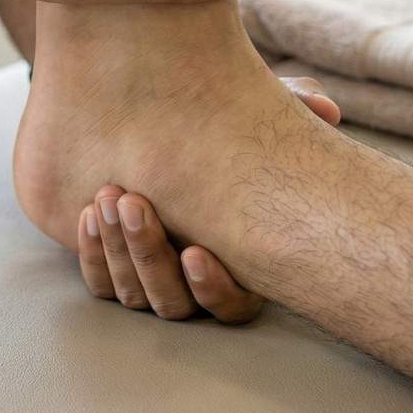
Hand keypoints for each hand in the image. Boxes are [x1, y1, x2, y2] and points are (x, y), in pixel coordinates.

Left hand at [77, 78, 340, 320]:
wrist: (151, 117)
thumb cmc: (219, 123)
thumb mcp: (252, 110)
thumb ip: (291, 105)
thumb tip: (326, 108)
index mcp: (241, 264)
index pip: (234, 306)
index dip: (215, 289)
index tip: (196, 252)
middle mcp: (194, 282)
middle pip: (174, 303)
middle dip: (150, 256)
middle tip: (132, 202)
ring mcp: (151, 276)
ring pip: (133, 294)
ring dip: (118, 252)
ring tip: (105, 199)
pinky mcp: (112, 263)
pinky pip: (99, 281)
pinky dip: (93, 255)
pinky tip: (86, 214)